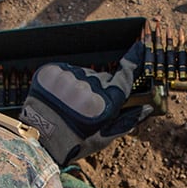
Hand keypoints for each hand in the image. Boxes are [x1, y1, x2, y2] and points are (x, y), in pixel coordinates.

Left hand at [20, 43, 154, 165]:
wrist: (37, 142)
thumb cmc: (74, 142)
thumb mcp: (103, 137)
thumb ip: (127, 120)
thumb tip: (149, 108)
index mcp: (103, 103)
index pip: (123, 76)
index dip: (133, 60)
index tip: (140, 45)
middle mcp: (87, 87)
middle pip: (102, 79)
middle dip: (100, 89)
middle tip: (88, 108)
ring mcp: (67, 78)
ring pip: (84, 75)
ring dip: (81, 85)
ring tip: (70, 105)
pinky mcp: (51, 73)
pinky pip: (66, 71)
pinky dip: (65, 81)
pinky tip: (59, 97)